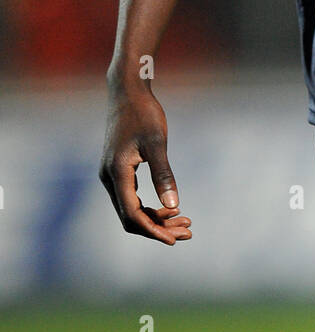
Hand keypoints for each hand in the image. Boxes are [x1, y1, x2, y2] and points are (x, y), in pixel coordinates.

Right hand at [99, 83, 191, 244]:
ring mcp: (111, 175)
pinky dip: (150, 207)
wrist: (127, 91)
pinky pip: (132, 198)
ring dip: (156, 219)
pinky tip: (171, 208)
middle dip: (158, 228)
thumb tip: (174, 206)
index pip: (132, 214)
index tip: (174, 240)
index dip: (152, 230)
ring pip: (132, 209)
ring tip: (185, 222)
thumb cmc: (144, 113)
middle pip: (131, 217)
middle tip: (188, 232)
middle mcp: (109, 178)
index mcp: (116, 173)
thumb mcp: (157, 142)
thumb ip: (164, 174)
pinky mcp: (117, 170)